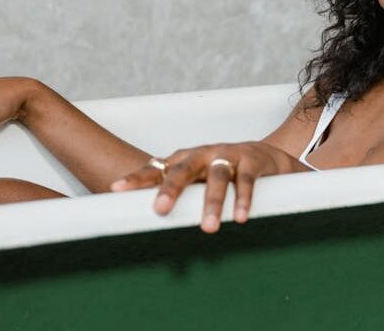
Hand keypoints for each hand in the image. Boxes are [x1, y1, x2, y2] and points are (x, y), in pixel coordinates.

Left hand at [109, 142, 309, 233]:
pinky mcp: (251, 161)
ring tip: (209, 228)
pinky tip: (241, 217)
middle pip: (183, 169)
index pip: (157, 168)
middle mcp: (203, 155)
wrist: (267, 157)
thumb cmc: (223, 171)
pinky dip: (243, 198)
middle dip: (171, 189)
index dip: (137, 179)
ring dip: (212, 202)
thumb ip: (177, 196)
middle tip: (161, 209)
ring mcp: (228, 155)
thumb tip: (145, 225)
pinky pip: (246, 180)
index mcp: (185, 160)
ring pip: (217, 177)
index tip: (117, 190)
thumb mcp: (197, 179)